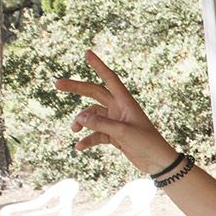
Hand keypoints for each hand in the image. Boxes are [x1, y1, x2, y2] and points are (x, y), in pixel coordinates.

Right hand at [57, 50, 178, 172]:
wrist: (158, 162)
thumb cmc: (147, 143)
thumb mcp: (122, 132)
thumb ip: (101, 124)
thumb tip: (79, 118)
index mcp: (126, 102)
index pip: (110, 79)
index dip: (99, 65)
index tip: (87, 53)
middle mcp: (119, 108)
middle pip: (94, 93)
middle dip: (76, 88)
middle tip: (57, 84)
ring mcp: (116, 121)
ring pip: (92, 116)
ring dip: (81, 122)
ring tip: (74, 130)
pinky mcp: (114, 135)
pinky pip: (96, 134)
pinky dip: (87, 140)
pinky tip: (79, 147)